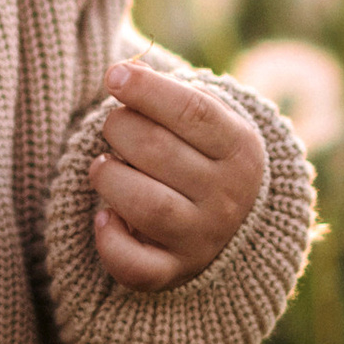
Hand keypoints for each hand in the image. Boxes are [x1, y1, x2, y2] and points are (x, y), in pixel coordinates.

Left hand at [89, 62, 263, 292]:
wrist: (236, 225)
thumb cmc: (204, 155)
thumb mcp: (207, 120)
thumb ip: (170, 93)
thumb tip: (125, 71)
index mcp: (240, 150)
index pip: (193, 111)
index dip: (147, 89)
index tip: (115, 76)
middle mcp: (228, 196)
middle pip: (159, 152)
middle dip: (120, 128)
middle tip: (114, 126)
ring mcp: (202, 238)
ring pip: (146, 206)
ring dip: (110, 176)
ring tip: (103, 165)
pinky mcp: (173, 272)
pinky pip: (135, 266)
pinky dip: (109, 240)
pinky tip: (104, 216)